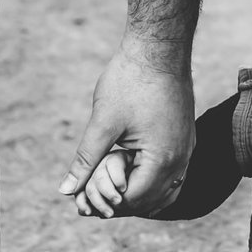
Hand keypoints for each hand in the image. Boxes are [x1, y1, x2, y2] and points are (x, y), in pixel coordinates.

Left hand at [55, 37, 194, 215]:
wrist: (158, 48)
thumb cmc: (129, 80)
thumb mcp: (102, 123)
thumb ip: (86, 160)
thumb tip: (65, 190)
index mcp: (162, 158)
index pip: (134, 200)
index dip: (106, 203)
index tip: (83, 203)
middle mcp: (181, 159)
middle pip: (151, 201)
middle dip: (120, 203)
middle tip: (90, 202)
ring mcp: (186, 149)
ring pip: (165, 191)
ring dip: (138, 196)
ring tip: (108, 190)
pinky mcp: (185, 139)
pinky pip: (172, 175)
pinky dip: (151, 182)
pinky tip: (130, 175)